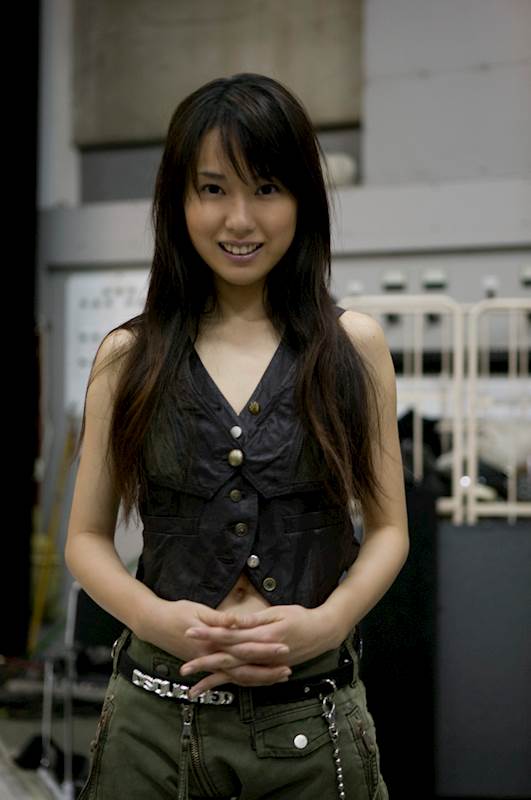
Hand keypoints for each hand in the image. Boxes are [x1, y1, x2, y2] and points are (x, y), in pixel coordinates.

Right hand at [134, 597, 290, 676]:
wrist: (154, 625)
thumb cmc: (177, 613)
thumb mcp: (198, 611)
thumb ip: (219, 619)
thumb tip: (236, 621)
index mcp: (215, 642)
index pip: (245, 648)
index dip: (266, 649)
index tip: (285, 647)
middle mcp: (213, 657)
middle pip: (246, 667)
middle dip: (268, 669)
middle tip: (289, 669)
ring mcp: (210, 663)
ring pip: (239, 676)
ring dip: (260, 678)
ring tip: (279, 677)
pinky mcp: (207, 664)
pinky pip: (228, 677)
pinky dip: (244, 680)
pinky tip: (258, 680)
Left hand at [181, 604, 333, 696]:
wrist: (323, 633)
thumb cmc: (300, 617)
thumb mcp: (277, 612)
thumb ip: (252, 620)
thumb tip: (230, 620)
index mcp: (263, 637)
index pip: (230, 636)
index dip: (209, 634)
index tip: (190, 632)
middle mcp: (262, 656)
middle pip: (229, 660)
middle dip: (205, 664)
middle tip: (184, 668)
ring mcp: (266, 666)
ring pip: (236, 675)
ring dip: (215, 682)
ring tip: (193, 689)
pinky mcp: (268, 670)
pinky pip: (247, 681)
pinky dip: (231, 686)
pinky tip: (218, 689)